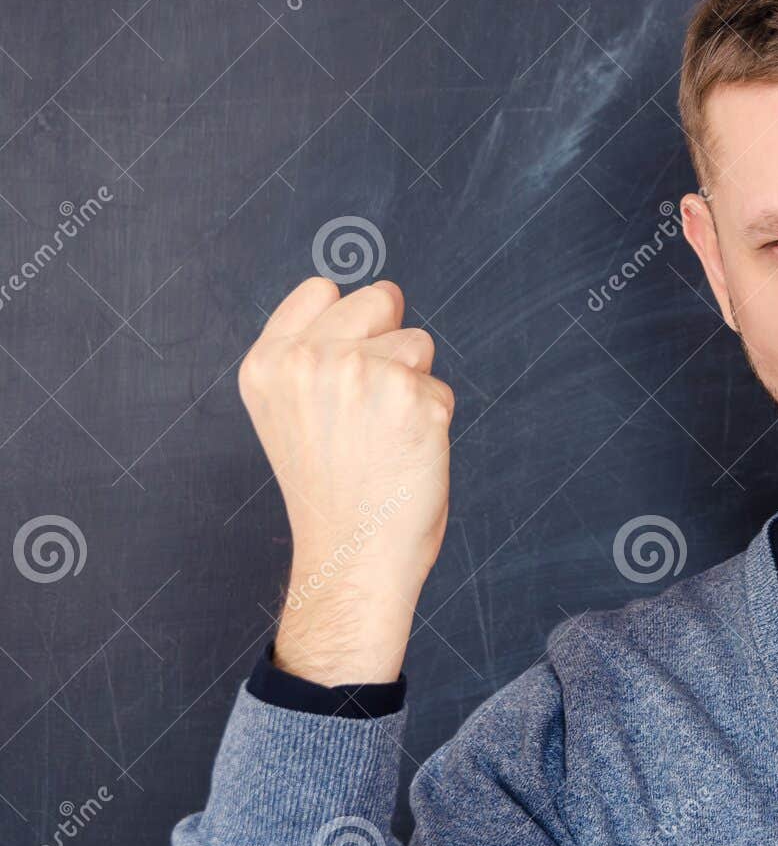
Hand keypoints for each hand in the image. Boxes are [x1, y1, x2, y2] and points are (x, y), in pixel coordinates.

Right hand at [238, 277, 453, 684]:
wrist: (351, 554)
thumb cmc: (328, 490)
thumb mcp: (288, 412)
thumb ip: (309, 356)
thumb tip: (367, 300)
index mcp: (269, 363)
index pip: (322, 290)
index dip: (348, 323)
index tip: (345, 364)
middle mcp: (312, 360)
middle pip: (380, 300)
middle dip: (388, 341)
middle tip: (370, 406)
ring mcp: (365, 375)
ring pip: (417, 343)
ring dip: (413, 384)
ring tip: (383, 436)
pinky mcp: (416, 398)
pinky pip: (441, 389)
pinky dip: (434, 419)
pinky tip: (406, 453)